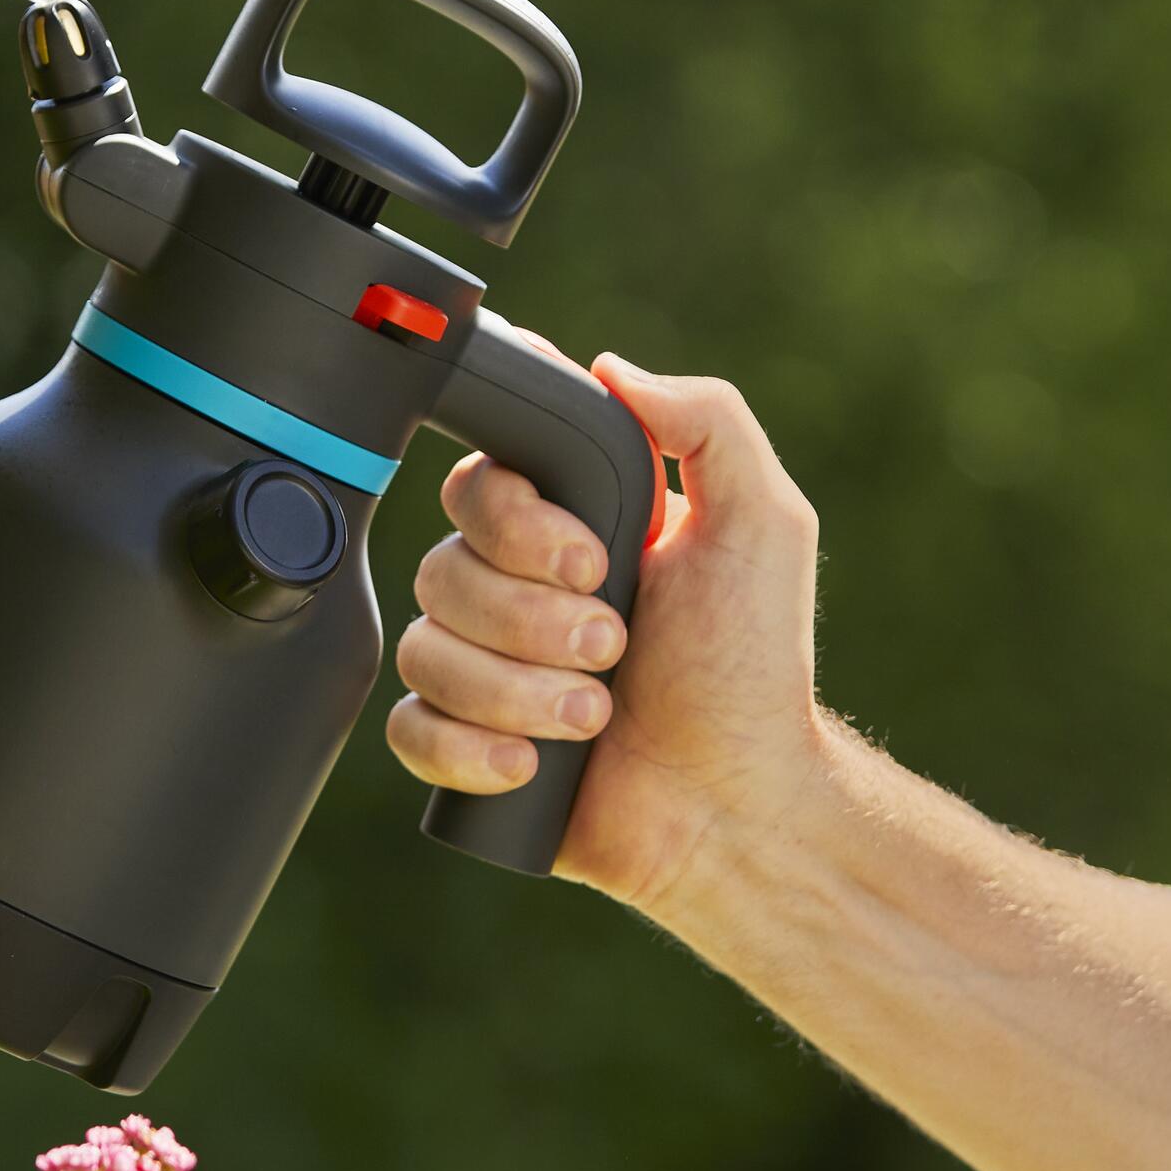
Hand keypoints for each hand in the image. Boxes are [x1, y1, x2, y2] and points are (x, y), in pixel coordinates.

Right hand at [385, 356, 826, 913]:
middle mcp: (511, 588)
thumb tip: (611, 367)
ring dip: (519, 690)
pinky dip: (469, 747)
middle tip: (616, 646)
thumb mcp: (762, 525)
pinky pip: (409, 726)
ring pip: (425, 648)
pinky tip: (531, 764)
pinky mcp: (461, 742)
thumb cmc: (752, 670)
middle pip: (441, 567)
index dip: (517, 520)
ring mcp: (481, 665)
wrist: (739, 804)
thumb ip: (708, 422)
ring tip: (595, 716)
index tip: (592, 557)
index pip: (480, 481)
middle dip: (533, 617)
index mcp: (566, 526)